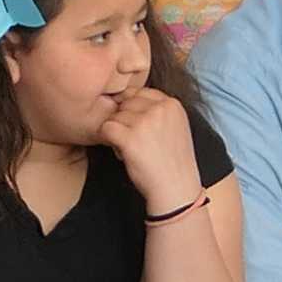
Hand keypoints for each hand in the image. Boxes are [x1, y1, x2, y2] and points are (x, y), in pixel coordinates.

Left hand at [94, 85, 205, 214]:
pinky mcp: (129, 138)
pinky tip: (123, 153)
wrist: (176, 190)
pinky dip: (109, 141)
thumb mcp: (175, 127)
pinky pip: (105, 128)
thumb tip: (124, 98)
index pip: (140, 92)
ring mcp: (144, 122)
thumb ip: (158, 110)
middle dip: (125, 121)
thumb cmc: (173, 162)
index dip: (133, 109)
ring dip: (118, 133)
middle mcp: (160, 109)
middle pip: (125, 103)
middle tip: (136, 142)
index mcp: (172, 104)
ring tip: (133, 150)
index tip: (138, 128)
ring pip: (114, 116)